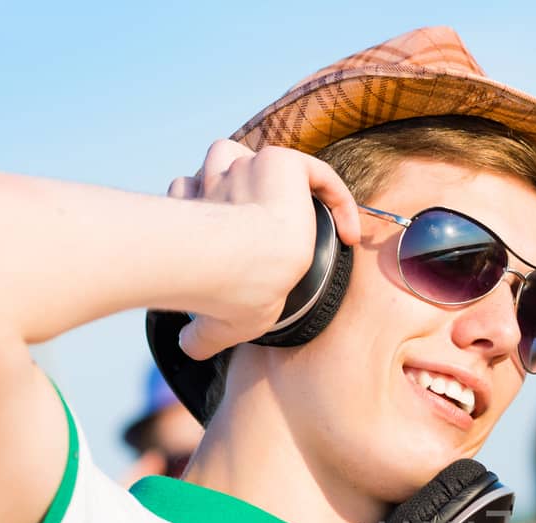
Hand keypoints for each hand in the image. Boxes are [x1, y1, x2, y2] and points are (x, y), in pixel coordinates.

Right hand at [164, 140, 360, 358]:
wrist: (247, 262)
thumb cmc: (227, 293)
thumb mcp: (214, 322)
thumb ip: (200, 333)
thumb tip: (187, 347)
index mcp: (194, 214)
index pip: (190, 193)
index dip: (209, 207)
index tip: (238, 247)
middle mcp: (214, 182)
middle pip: (221, 170)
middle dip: (237, 191)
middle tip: (266, 234)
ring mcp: (246, 166)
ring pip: (257, 162)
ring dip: (277, 186)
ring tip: (299, 224)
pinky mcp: (280, 162)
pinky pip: (315, 171)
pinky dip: (335, 195)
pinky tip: (348, 231)